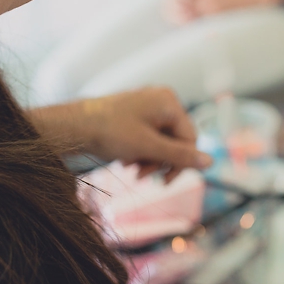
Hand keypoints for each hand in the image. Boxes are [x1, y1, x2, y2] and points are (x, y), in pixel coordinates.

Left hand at [39, 86, 211, 180]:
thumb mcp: (148, 147)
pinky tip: (125, 161)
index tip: (164, 182)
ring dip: (149, 160)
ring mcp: (148, 108)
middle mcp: (161, 100)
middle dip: (160, 161)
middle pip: (176, 141)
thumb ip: (179, 155)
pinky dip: (140, 153)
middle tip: (142, 177)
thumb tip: (210, 162)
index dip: (181, 162)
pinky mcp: (135, 117)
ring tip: (131, 168)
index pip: (190, 138)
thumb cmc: (109, 132)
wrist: (73, 126)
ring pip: (162, 142)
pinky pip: (148, 139)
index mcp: (169, 101)